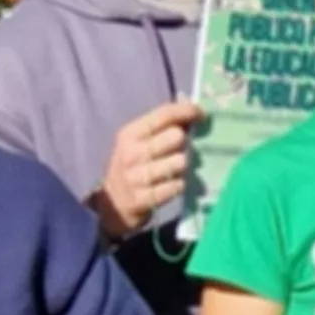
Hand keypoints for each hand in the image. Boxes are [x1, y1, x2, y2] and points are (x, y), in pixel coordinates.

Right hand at [90, 101, 200, 240]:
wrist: (113, 204)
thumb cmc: (133, 167)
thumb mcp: (138, 142)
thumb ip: (161, 126)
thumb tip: (192, 110)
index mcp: (130, 134)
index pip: (163, 115)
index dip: (186, 111)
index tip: (201, 113)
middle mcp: (132, 154)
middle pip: (177, 137)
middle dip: (184, 143)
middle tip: (179, 150)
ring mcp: (137, 178)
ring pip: (180, 162)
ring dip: (183, 166)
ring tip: (175, 169)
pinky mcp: (145, 199)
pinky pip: (178, 185)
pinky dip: (179, 185)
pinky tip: (172, 185)